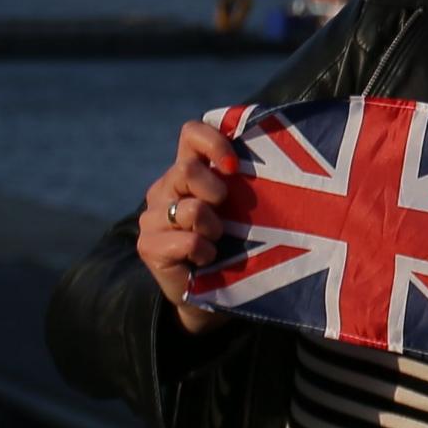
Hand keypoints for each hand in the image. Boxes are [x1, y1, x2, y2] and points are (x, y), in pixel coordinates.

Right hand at [135, 119, 243, 327]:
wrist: (212, 293)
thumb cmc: (233, 242)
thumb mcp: (241, 206)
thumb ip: (244, 180)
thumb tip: (278, 153)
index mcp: (187, 170)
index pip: (191, 133)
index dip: (213, 142)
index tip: (234, 166)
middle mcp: (165, 188)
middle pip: (187, 170)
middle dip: (216, 192)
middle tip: (225, 212)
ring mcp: (151, 217)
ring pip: (190, 208)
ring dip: (213, 227)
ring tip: (217, 240)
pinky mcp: (148, 245)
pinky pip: (187, 240)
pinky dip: (204, 251)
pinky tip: (206, 258)